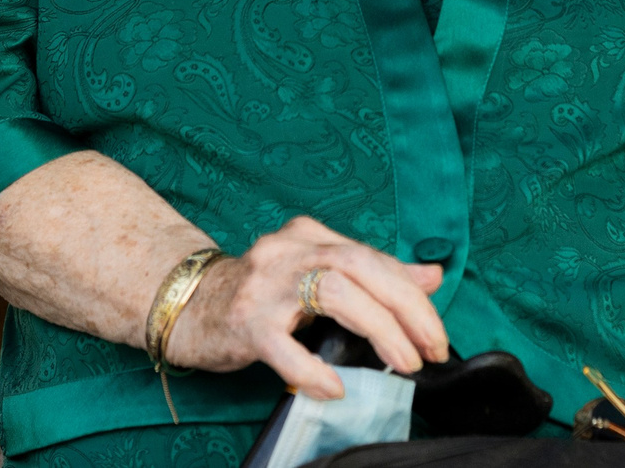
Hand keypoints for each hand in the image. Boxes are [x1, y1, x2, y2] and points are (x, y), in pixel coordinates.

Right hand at [163, 216, 449, 398]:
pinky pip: (284, 346)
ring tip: (402, 362)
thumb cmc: (261, 295)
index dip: (413, 295)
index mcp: (310, 236)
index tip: (436, 334)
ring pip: (333, 294)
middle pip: (360, 268)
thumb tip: (432, 275)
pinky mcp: (244, 322)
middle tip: (430, 349)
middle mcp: (288, 251)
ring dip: (378, 329)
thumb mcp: (318, 276)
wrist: (188, 305)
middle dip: (406, 309)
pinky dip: (313, 370)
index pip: (374, 258)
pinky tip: (335, 388)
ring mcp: (264, 284)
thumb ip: (373, 275)